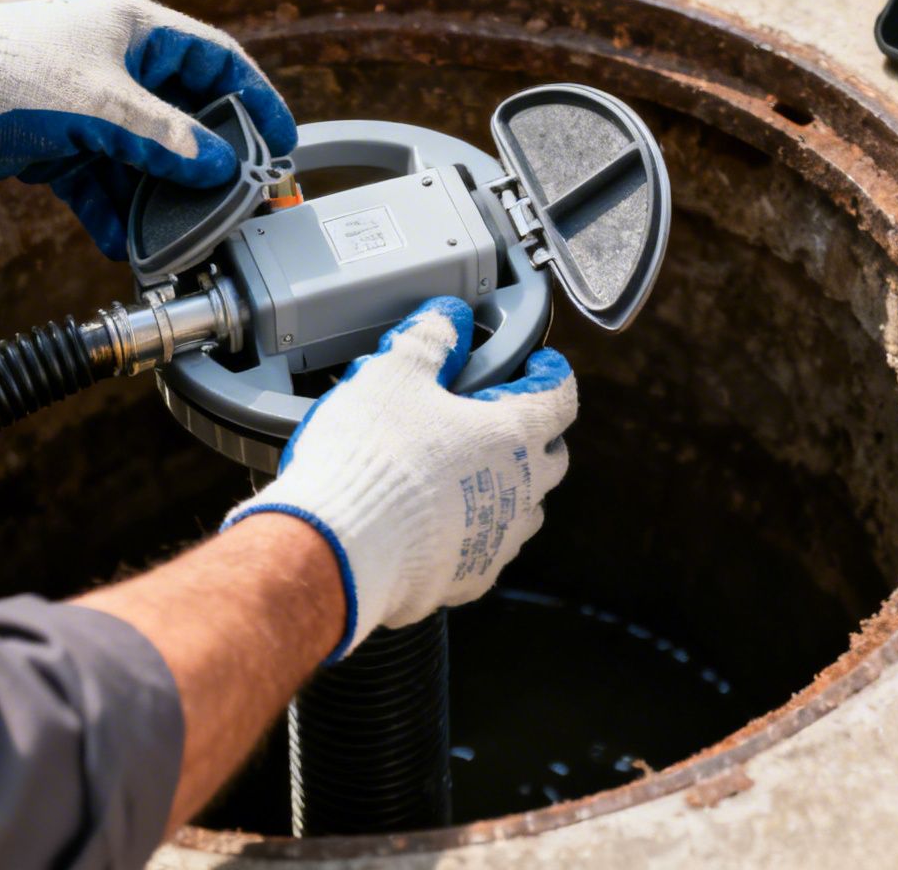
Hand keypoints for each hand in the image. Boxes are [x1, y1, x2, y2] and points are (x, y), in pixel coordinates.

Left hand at [0, 0, 296, 259]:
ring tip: (182, 236)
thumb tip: (220, 167)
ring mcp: (89, 106)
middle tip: (237, 200)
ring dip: (160, 197)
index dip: (255, 100)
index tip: (282, 141)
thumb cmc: (7, 72)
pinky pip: (103, 182)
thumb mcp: (103, 106)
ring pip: (144, 157)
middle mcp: (118, 65)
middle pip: (185, 117)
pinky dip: (115, 211)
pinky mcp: (60, 144)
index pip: (218, 61)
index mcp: (136, 32)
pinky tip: (126, 244)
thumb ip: (167, 139)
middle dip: (208, 164)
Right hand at [223, 297, 577, 660]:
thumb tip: (449, 318)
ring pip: (525, 509)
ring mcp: (497, 540)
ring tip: (471, 472)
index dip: (552, 374)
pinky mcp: (468, 579)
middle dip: (536, 433)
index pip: (560, 396)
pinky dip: (473, 530)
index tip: (541, 365)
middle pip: (552, 457)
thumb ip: (429, 338)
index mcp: (513, 434)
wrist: (338, 549)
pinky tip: (441, 522)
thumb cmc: (371, 457)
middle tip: (503, 415)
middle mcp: (520, 491)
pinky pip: (486, 549)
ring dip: (509, 487)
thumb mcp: (393, 373)